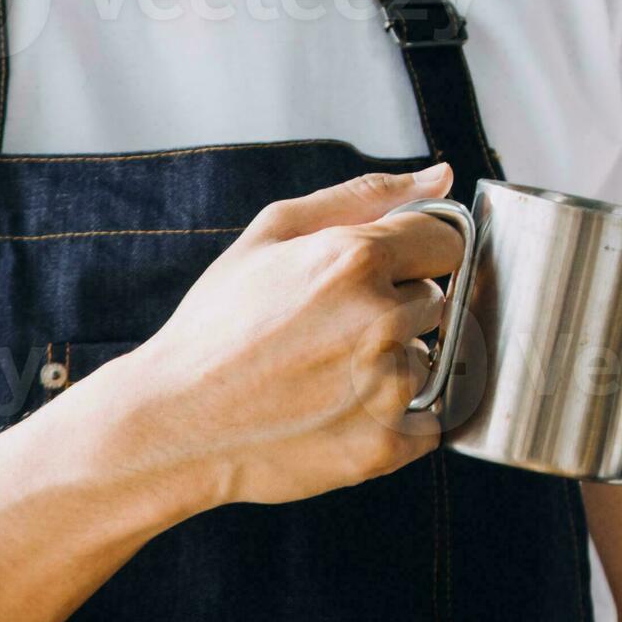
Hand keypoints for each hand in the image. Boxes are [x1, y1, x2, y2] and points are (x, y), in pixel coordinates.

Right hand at [78, 165, 462, 509]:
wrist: (176, 422)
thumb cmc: (216, 325)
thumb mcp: (272, 234)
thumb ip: (364, 196)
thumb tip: (440, 175)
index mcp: (355, 260)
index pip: (446, 241)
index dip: (413, 255)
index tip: (379, 274)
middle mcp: (381, 321)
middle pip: (437, 301)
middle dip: (396, 308)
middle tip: (330, 330)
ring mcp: (387, 389)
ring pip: (431, 360)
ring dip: (393, 364)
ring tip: (325, 374)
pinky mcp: (387, 446)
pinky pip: (430, 420)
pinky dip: (396, 418)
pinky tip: (339, 411)